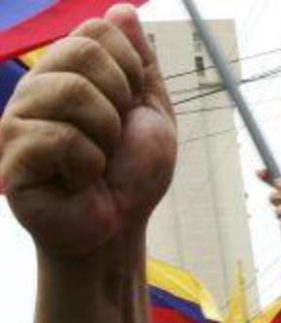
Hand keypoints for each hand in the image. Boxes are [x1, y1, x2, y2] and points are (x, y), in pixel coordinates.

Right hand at [0, 5, 176, 256]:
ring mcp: (18, 119)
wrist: (119, 227)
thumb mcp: (150, 112)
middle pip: (84, 53)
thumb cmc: (131, 175)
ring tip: (96, 161)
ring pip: (72, 93)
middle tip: (113, 139)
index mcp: (68, 72)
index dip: (130, 69)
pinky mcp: (12, 156)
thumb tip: (121, 10)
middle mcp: (36, 88)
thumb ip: (139, 63)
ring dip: (105, 135)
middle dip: (119, 103)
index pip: (98, 30)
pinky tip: (77, 181)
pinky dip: (87, 165)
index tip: (129, 106)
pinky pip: (61, 138)